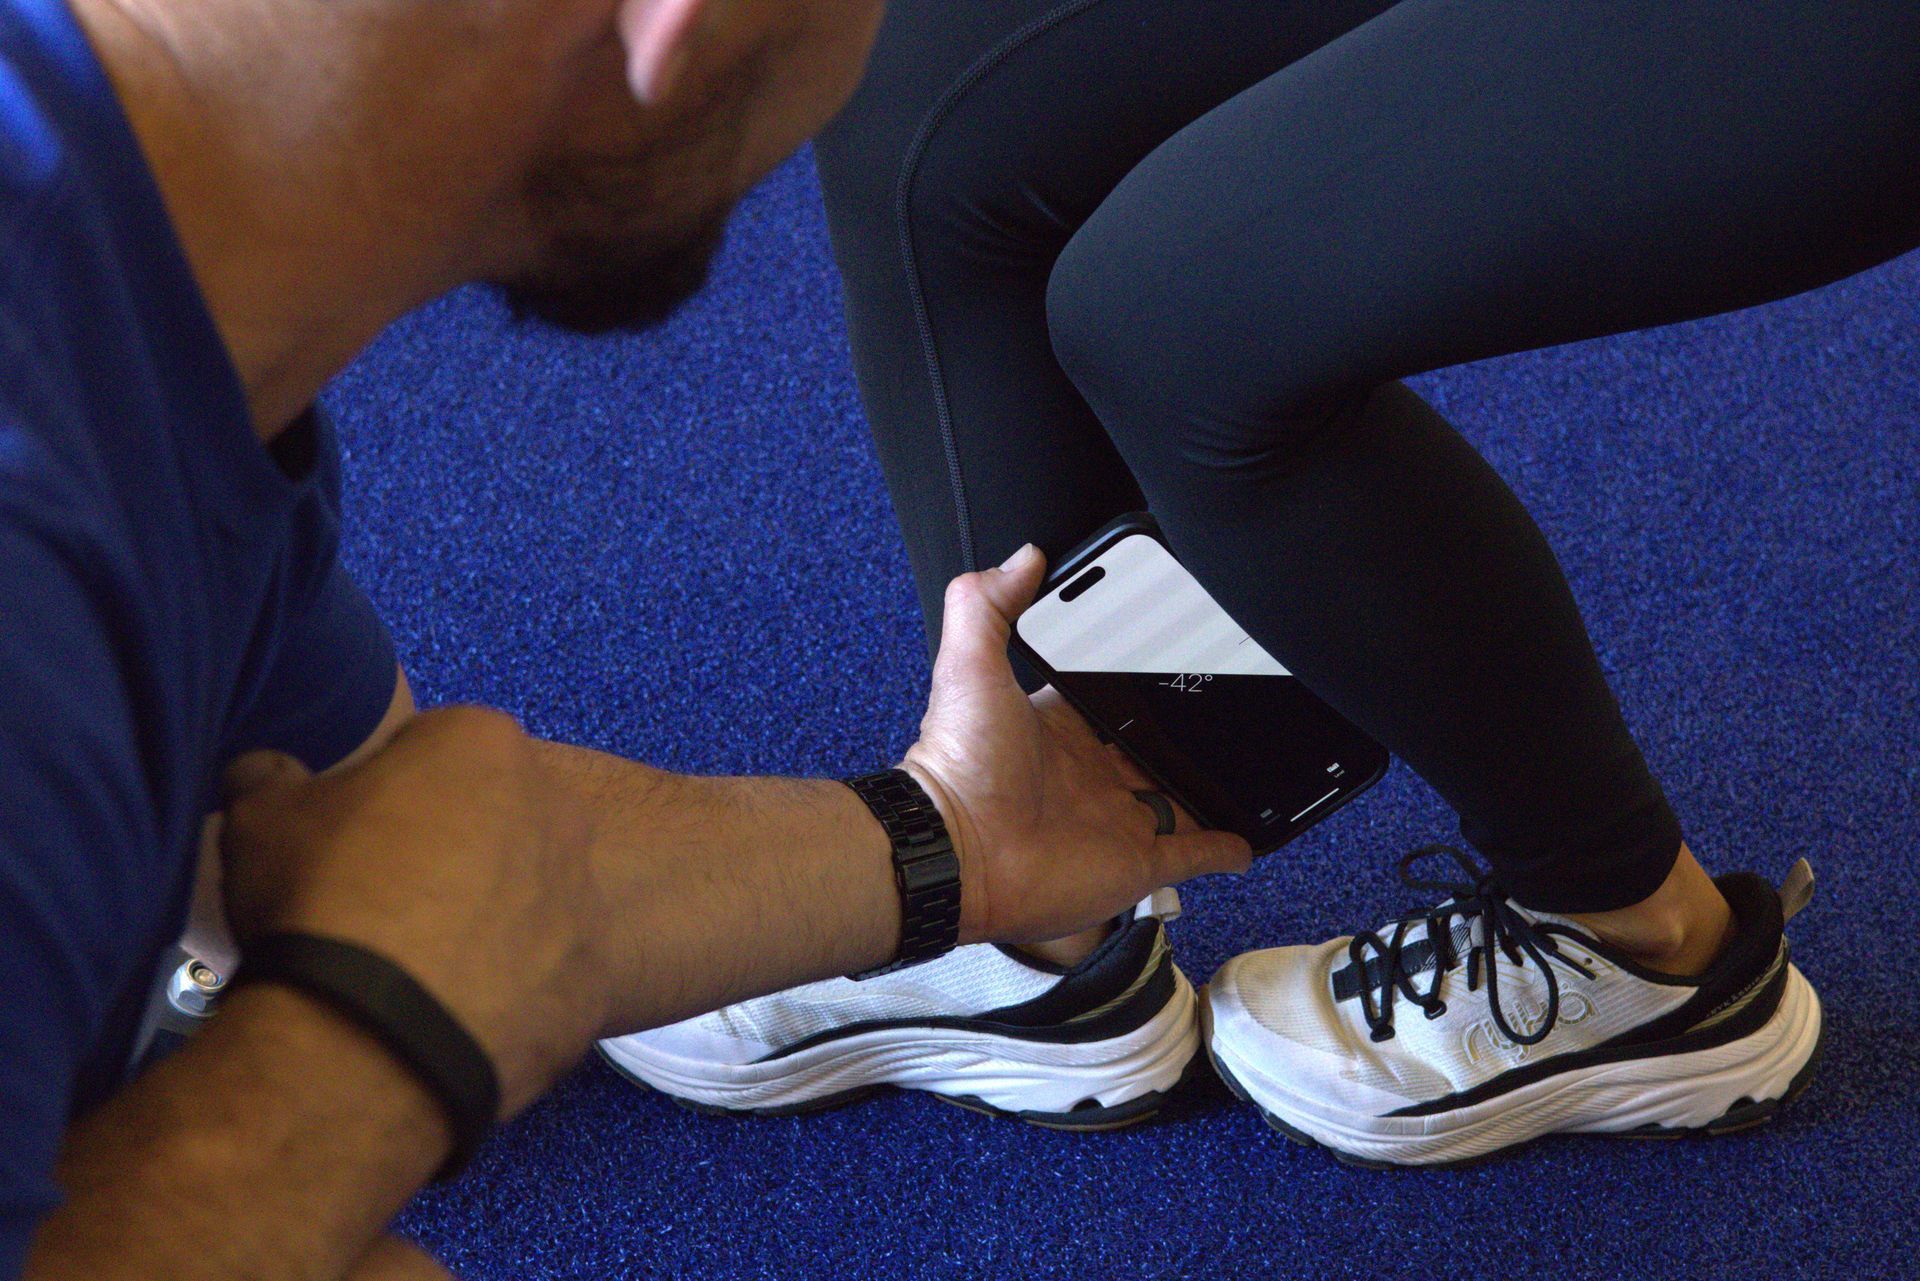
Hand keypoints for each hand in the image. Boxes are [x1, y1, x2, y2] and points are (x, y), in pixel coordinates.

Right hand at [219, 708, 608, 1117]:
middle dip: (452, 848)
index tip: (354, 840)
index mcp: (483, 742)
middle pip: (496, 817)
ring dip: (489, 916)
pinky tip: (457, 1016)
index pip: (434, 748)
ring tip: (421, 968)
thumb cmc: (320, 901)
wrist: (373, 1037)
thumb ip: (270, 778)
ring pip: (531, 893)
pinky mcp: (593, 977)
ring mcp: (584, 893)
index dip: (387, 794)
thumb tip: (265, 769)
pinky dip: (513, 989)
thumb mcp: (259, 821)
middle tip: (387, 903)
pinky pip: (549, 972)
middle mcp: (556, 804)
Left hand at [904, 545, 1252, 945]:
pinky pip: (1192, 853)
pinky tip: (1246, 840)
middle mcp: (1090, 773)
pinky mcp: (1137, 860)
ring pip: (1177, 800)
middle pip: (1148, 748)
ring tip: (1246, 773)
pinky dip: (1223, 847)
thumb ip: (988, 605)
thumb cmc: (958, 766)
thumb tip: (1022, 558)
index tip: (1172, 655)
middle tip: (1224, 711)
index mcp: (1057, 728)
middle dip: (1180, 735)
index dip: (1134, 679)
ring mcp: (1117, 819)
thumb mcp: (968, 667)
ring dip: (1208, 790)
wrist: (959, 853)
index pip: (1107, 696)